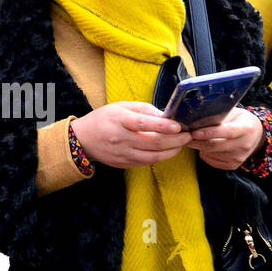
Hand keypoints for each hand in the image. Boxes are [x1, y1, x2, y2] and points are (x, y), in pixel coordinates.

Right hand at [73, 101, 191, 168]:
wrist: (83, 139)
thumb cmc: (104, 119)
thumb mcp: (121, 106)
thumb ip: (144, 109)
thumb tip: (166, 115)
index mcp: (120, 120)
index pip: (144, 124)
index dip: (163, 126)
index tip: (178, 126)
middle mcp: (121, 138)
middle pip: (153, 143)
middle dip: (175, 140)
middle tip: (188, 135)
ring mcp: (123, 154)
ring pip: (153, 157)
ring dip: (172, 151)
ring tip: (182, 144)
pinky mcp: (124, 164)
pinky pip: (147, 162)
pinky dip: (161, 157)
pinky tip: (169, 151)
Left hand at [191, 107, 265, 169]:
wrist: (256, 136)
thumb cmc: (240, 120)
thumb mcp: (234, 113)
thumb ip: (219, 115)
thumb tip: (197, 117)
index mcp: (246, 128)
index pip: (226, 132)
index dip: (209, 133)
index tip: (194, 132)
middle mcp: (244, 145)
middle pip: (215, 145)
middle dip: (197, 141)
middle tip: (185, 136)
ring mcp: (239, 157)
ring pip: (211, 153)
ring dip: (199, 147)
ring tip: (193, 139)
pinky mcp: (233, 165)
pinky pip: (212, 161)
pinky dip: (204, 154)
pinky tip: (203, 147)